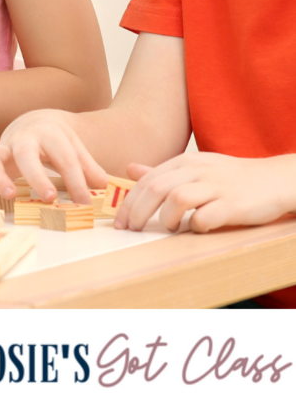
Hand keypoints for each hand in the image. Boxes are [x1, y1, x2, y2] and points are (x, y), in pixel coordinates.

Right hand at [0, 108, 107, 207]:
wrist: (36, 122)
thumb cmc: (57, 141)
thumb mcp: (75, 148)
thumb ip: (89, 167)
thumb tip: (104, 186)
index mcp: (48, 133)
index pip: (64, 156)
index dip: (76, 180)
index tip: (85, 202)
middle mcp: (22, 139)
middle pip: (25, 151)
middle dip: (36, 174)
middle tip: (49, 196)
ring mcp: (3, 149)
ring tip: (9, 196)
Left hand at [115, 152, 292, 232]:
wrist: (273, 179)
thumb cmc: (228, 177)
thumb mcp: (194, 167)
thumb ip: (162, 171)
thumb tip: (130, 170)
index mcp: (185, 162)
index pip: (147, 180)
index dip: (129, 202)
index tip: (120, 222)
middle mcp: (197, 170)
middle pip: (156, 188)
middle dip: (138, 212)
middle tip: (132, 230)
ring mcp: (215, 186)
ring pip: (177, 198)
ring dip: (167, 218)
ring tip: (171, 227)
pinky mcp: (233, 205)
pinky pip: (206, 216)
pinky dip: (196, 226)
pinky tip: (197, 229)